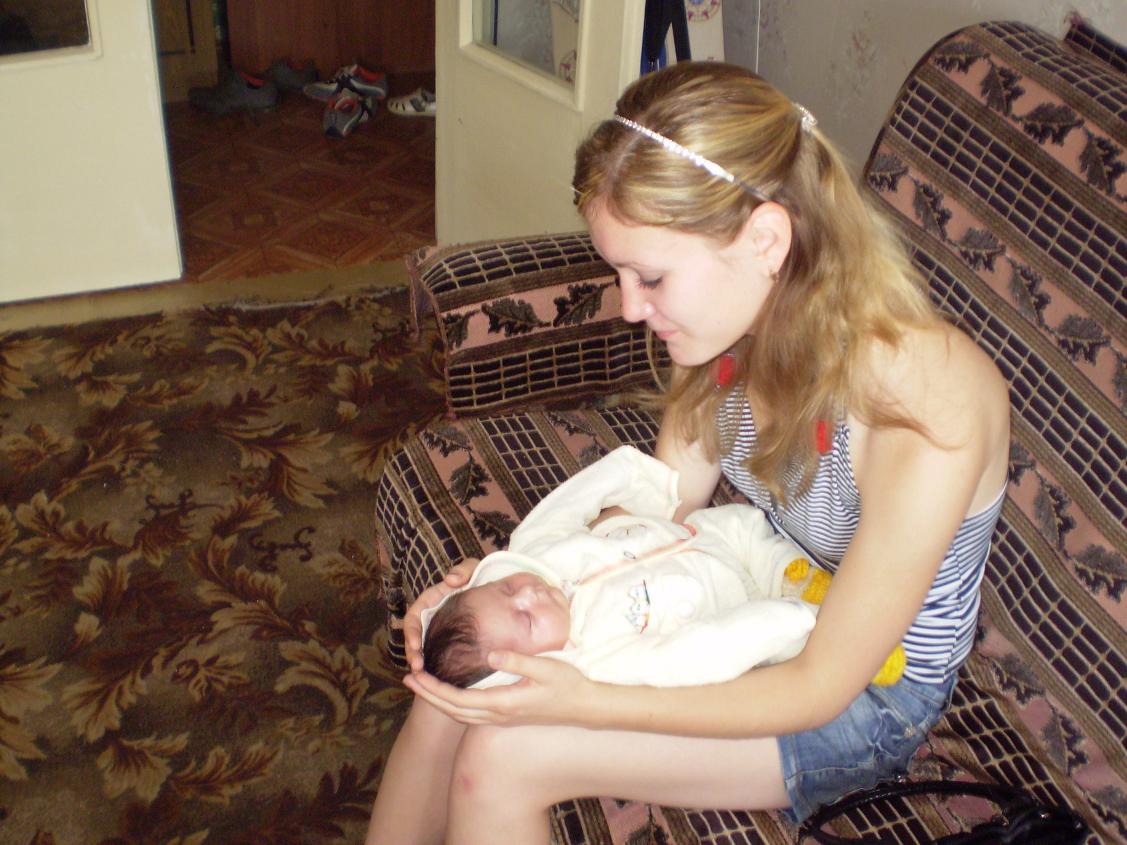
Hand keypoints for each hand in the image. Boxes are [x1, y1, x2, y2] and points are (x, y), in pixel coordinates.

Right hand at [403, 558, 479, 671]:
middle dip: (412, 652)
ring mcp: (437, 630)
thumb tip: (450, 580)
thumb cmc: (480, 580)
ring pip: (422, 648)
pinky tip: (438, 678)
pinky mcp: (446, 641)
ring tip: (422, 675)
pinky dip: (433, 665)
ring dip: (419, 661)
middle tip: (417, 666)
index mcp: (431, 600)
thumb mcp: (473, 570)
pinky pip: (435, 654)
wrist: (495, 596)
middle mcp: (430, 616)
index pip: (413, 617)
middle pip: (413, 637)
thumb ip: (464, 570)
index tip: (415, 644)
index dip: (411, 632)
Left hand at [403, 652, 594, 726]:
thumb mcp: (545, 668)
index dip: (434, 688)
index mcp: (503, 702)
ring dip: (439, 701)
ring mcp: (503, 719)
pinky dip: (454, 705)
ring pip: (461, 715)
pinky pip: (471, 714)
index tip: (417, 674)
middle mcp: (498, 715)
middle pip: (453, 710)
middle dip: (428, 696)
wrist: (585, 708)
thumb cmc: (567, 684)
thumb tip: (490, 654)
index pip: (458, 699)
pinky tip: (450, 693)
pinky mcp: (507, 716)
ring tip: (422, 686)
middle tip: (408, 679)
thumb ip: (518, 660)